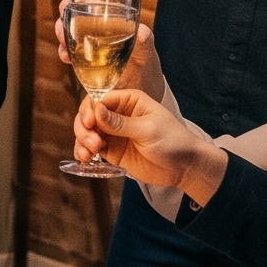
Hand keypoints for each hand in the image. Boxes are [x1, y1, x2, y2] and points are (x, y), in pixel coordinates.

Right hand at [55, 14, 165, 102]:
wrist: (141, 96)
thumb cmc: (147, 70)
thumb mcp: (147, 55)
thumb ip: (145, 42)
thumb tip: (142, 31)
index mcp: (114, 22)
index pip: (94, 3)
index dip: (80, 0)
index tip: (74, 3)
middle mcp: (99, 31)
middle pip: (74, 16)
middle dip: (64, 19)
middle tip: (64, 30)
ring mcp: (90, 46)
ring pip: (68, 33)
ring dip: (61, 36)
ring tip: (64, 46)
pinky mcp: (84, 62)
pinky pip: (69, 53)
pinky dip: (64, 53)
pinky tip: (66, 58)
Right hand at [72, 86, 226, 201]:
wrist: (184, 167)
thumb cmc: (173, 142)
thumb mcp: (147, 130)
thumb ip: (120, 122)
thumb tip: (97, 110)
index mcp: (130, 100)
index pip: (101, 99)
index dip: (90, 110)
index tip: (89, 123)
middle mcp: (118, 114)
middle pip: (89, 114)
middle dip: (84, 127)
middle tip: (92, 142)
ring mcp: (114, 132)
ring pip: (87, 131)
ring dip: (82, 141)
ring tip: (89, 153)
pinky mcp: (112, 150)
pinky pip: (91, 148)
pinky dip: (84, 152)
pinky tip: (85, 159)